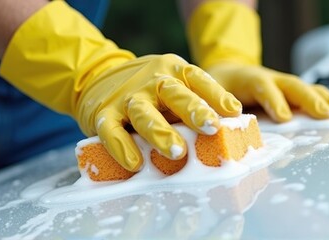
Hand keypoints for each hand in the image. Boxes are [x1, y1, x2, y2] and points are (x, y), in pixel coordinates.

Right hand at [77, 54, 241, 170]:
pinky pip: (112, 132)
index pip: (197, 78)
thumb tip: (231, 123)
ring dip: (161, 133)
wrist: (96, 76)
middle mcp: (151, 81)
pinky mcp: (103, 114)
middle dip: (193, 110)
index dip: (216, 94)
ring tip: (177, 152)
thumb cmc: (148, 89)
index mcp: (173, 71)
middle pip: (173, 93)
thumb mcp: (173, 86)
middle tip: (211, 127)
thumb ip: (197, 100)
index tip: (232, 112)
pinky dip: (122, 147)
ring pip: (144, 113)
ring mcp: (127, 98)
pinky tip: (135, 163)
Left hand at [208, 63, 328, 121]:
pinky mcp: (291, 93)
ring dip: (325, 100)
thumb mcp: (207, 95)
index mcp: (248, 79)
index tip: (284, 118)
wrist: (227, 73)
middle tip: (324, 116)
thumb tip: (217, 123)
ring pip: (307, 89)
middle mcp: (270, 79)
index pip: (263, 86)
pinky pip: (312, 94)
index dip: (274, 101)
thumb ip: (213, 108)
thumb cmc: (216, 87)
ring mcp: (284, 85)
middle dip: (308, 100)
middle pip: (292, 86)